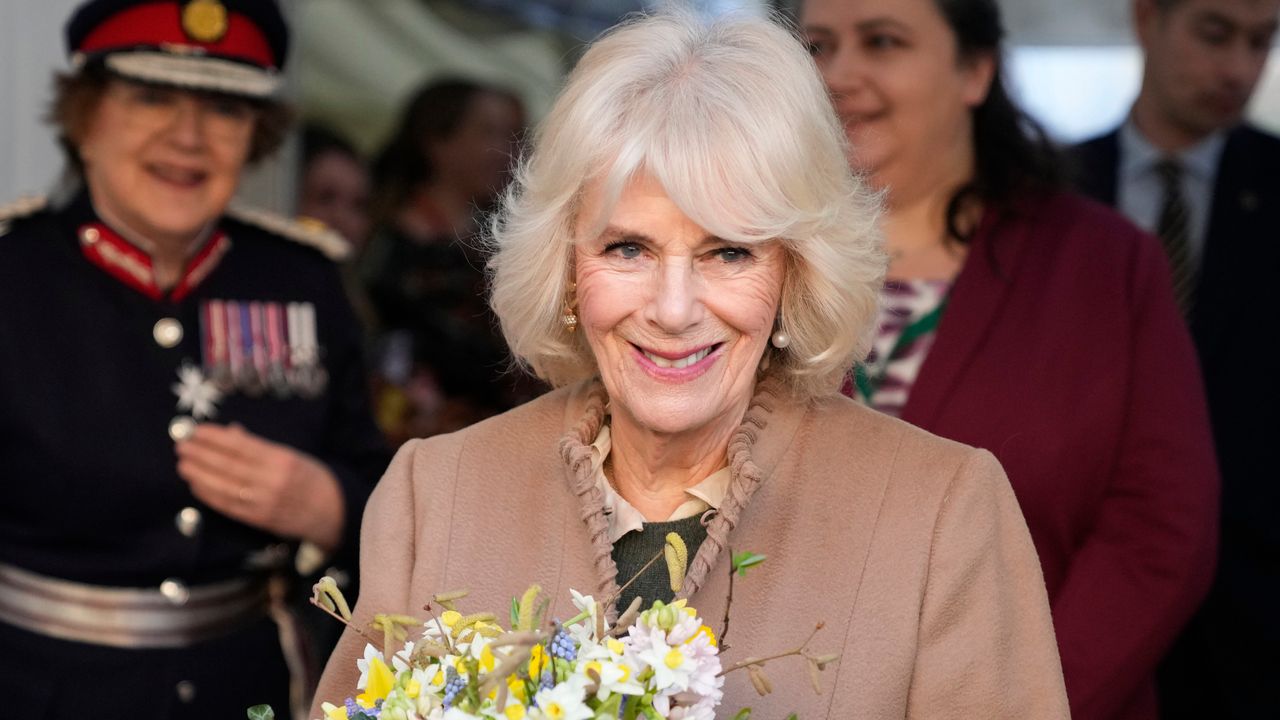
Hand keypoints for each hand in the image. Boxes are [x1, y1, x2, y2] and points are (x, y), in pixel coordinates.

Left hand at [175, 423, 344, 550]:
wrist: (333, 512)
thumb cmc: (312, 478)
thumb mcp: (292, 455)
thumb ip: (260, 446)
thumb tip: (230, 433)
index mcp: (283, 460)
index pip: (242, 446)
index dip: (216, 438)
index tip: (197, 431)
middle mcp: (272, 481)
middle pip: (229, 466)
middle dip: (202, 455)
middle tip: (181, 445)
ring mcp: (264, 502)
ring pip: (224, 486)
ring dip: (200, 475)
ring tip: (183, 464)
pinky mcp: (258, 519)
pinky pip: (228, 506)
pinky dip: (209, 495)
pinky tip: (196, 485)